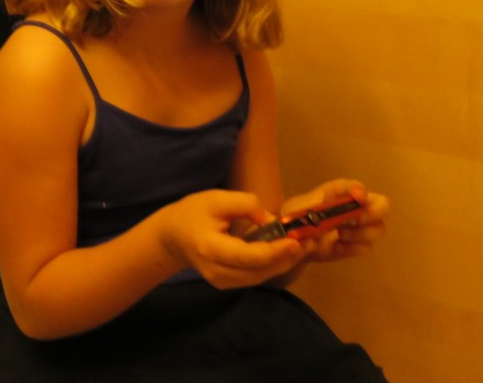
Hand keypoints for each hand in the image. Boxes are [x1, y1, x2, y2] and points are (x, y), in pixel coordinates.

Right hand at [159, 190, 307, 289]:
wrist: (172, 237)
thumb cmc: (192, 213)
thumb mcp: (215, 198)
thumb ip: (244, 204)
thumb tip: (271, 220)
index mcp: (211, 249)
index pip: (247, 256)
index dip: (274, 251)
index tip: (295, 240)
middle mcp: (217, 272)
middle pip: (259, 271)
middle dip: (287, 258)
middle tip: (310, 241)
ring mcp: (222, 282)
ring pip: (261, 277)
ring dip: (284, 263)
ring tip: (306, 245)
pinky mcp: (228, 284)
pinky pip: (256, 277)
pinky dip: (274, 265)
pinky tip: (288, 252)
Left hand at [282, 179, 389, 262]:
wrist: (292, 244)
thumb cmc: (294, 219)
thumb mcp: (297, 209)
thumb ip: (312, 204)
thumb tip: (321, 207)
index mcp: (337, 193)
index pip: (355, 186)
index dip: (359, 189)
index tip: (358, 198)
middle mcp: (353, 207)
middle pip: (382, 205)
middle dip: (373, 213)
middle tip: (356, 220)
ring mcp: (357, 227)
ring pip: (379, 228)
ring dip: (361, 233)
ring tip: (339, 234)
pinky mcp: (355, 246)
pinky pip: (367, 247)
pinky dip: (353, 248)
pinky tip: (337, 247)